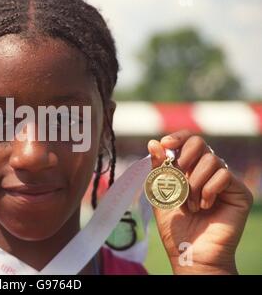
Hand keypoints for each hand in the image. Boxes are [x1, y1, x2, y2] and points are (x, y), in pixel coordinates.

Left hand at [147, 130, 252, 273]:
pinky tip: (204, 207)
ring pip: (211, 160)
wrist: (190, 253)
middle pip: (200, 143)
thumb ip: (157, 169)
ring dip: (194, 182)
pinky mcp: (239, 192)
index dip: (177, 138)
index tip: (165, 144)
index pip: (187, 141)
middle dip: (185, 157)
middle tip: (178, 178)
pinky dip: (209, 190)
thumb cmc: (175, 227)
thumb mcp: (160, 194)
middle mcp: (207, 171)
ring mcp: (224, 181)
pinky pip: (224, 175)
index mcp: (188, 169)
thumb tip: (153, 142)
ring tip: (191, 205)